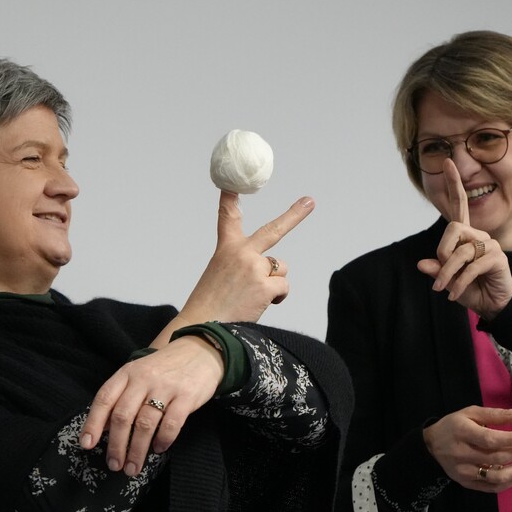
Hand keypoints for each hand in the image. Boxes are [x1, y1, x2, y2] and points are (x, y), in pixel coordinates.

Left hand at [79, 336, 222, 476]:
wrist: (200, 350)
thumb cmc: (164, 368)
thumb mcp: (138, 374)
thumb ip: (120, 396)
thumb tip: (102, 427)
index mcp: (127, 374)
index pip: (104, 399)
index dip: (93, 423)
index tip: (87, 444)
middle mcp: (143, 379)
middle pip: (122, 416)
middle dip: (116, 445)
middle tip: (114, 465)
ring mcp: (165, 387)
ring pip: (145, 423)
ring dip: (137, 450)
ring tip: (133, 467)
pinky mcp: (186, 396)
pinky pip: (171, 423)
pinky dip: (163, 440)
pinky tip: (158, 449)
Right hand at [160, 191, 314, 341]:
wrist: (202, 329)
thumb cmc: (209, 307)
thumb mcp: (219, 277)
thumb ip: (242, 268)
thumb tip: (271, 276)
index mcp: (226, 248)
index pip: (229, 217)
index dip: (231, 198)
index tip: (232, 182)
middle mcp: (242, 252)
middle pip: (273, 230)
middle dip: (294, 215)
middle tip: (309, 201)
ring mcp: (255, 267)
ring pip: (280, 269)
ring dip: (272, 283)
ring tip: (251, 297)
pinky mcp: (265, 285)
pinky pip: (283, 287)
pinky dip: (276, 298)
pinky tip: (258, 306)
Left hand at [415, 159, 511, 318]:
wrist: (493, 306)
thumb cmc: (471, 290)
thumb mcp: (447, 280)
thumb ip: (437, 270)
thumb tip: (421, 263)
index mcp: (466, 236)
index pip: (460, 205)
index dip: (453, 185)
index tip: (446, 163)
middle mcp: (479, 236)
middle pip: (453, 229)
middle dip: (442, 252)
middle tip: (439, 276)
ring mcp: (490, 245)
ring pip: (461, 251)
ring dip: (448, 274)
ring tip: (444, 289)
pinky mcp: (498, 258)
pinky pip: (472, 266)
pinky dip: (460, 282)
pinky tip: (455, 294)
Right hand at [424, 406, 511, 492]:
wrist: (431, 446)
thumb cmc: (453, 426)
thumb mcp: (469, 413)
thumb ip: (492, 414)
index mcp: (462, 433)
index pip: (491, 440)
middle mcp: (463, 455)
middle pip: (499, 458)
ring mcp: (464, 472)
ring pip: (498, 476)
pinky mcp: (466, 483)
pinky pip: (492, 487)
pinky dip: (510, 481)